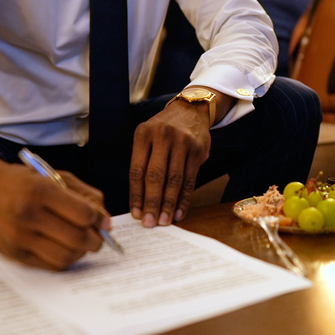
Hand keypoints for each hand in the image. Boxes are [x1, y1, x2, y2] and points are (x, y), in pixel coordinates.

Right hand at [0, 155, 109, 269]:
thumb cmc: (19, 180)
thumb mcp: (51, 175)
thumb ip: (82, 194)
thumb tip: (105, 220)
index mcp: (40, 190)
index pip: (83, 214)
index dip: (99, 219)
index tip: (102, 220)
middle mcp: (28, 215)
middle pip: (77, 238)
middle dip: (96, 240)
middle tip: (98, 236)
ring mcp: (20, 237)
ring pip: (66, 256)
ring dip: (81, 252)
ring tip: (82, 243)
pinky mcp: (14, 254)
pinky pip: (49, 265)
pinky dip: (64, 259)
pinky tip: (65, 248)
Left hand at [129, 101, 211, 227]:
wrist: (190, 110)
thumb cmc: (163, 131)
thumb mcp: (147, 137)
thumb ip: (143, 162)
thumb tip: (140, 201)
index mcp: (143, 134)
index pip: (137, 170)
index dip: (136, 195)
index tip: (136, 214)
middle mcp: (162, 136)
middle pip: (155, 176)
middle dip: (152, 203)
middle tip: (149, 223)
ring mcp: (182, 142)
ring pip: (174, 180)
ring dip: (169, 204)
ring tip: (164, 221)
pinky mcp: (198, 150)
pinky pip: (190, 179)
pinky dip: (184, 198)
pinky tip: (179, 212)